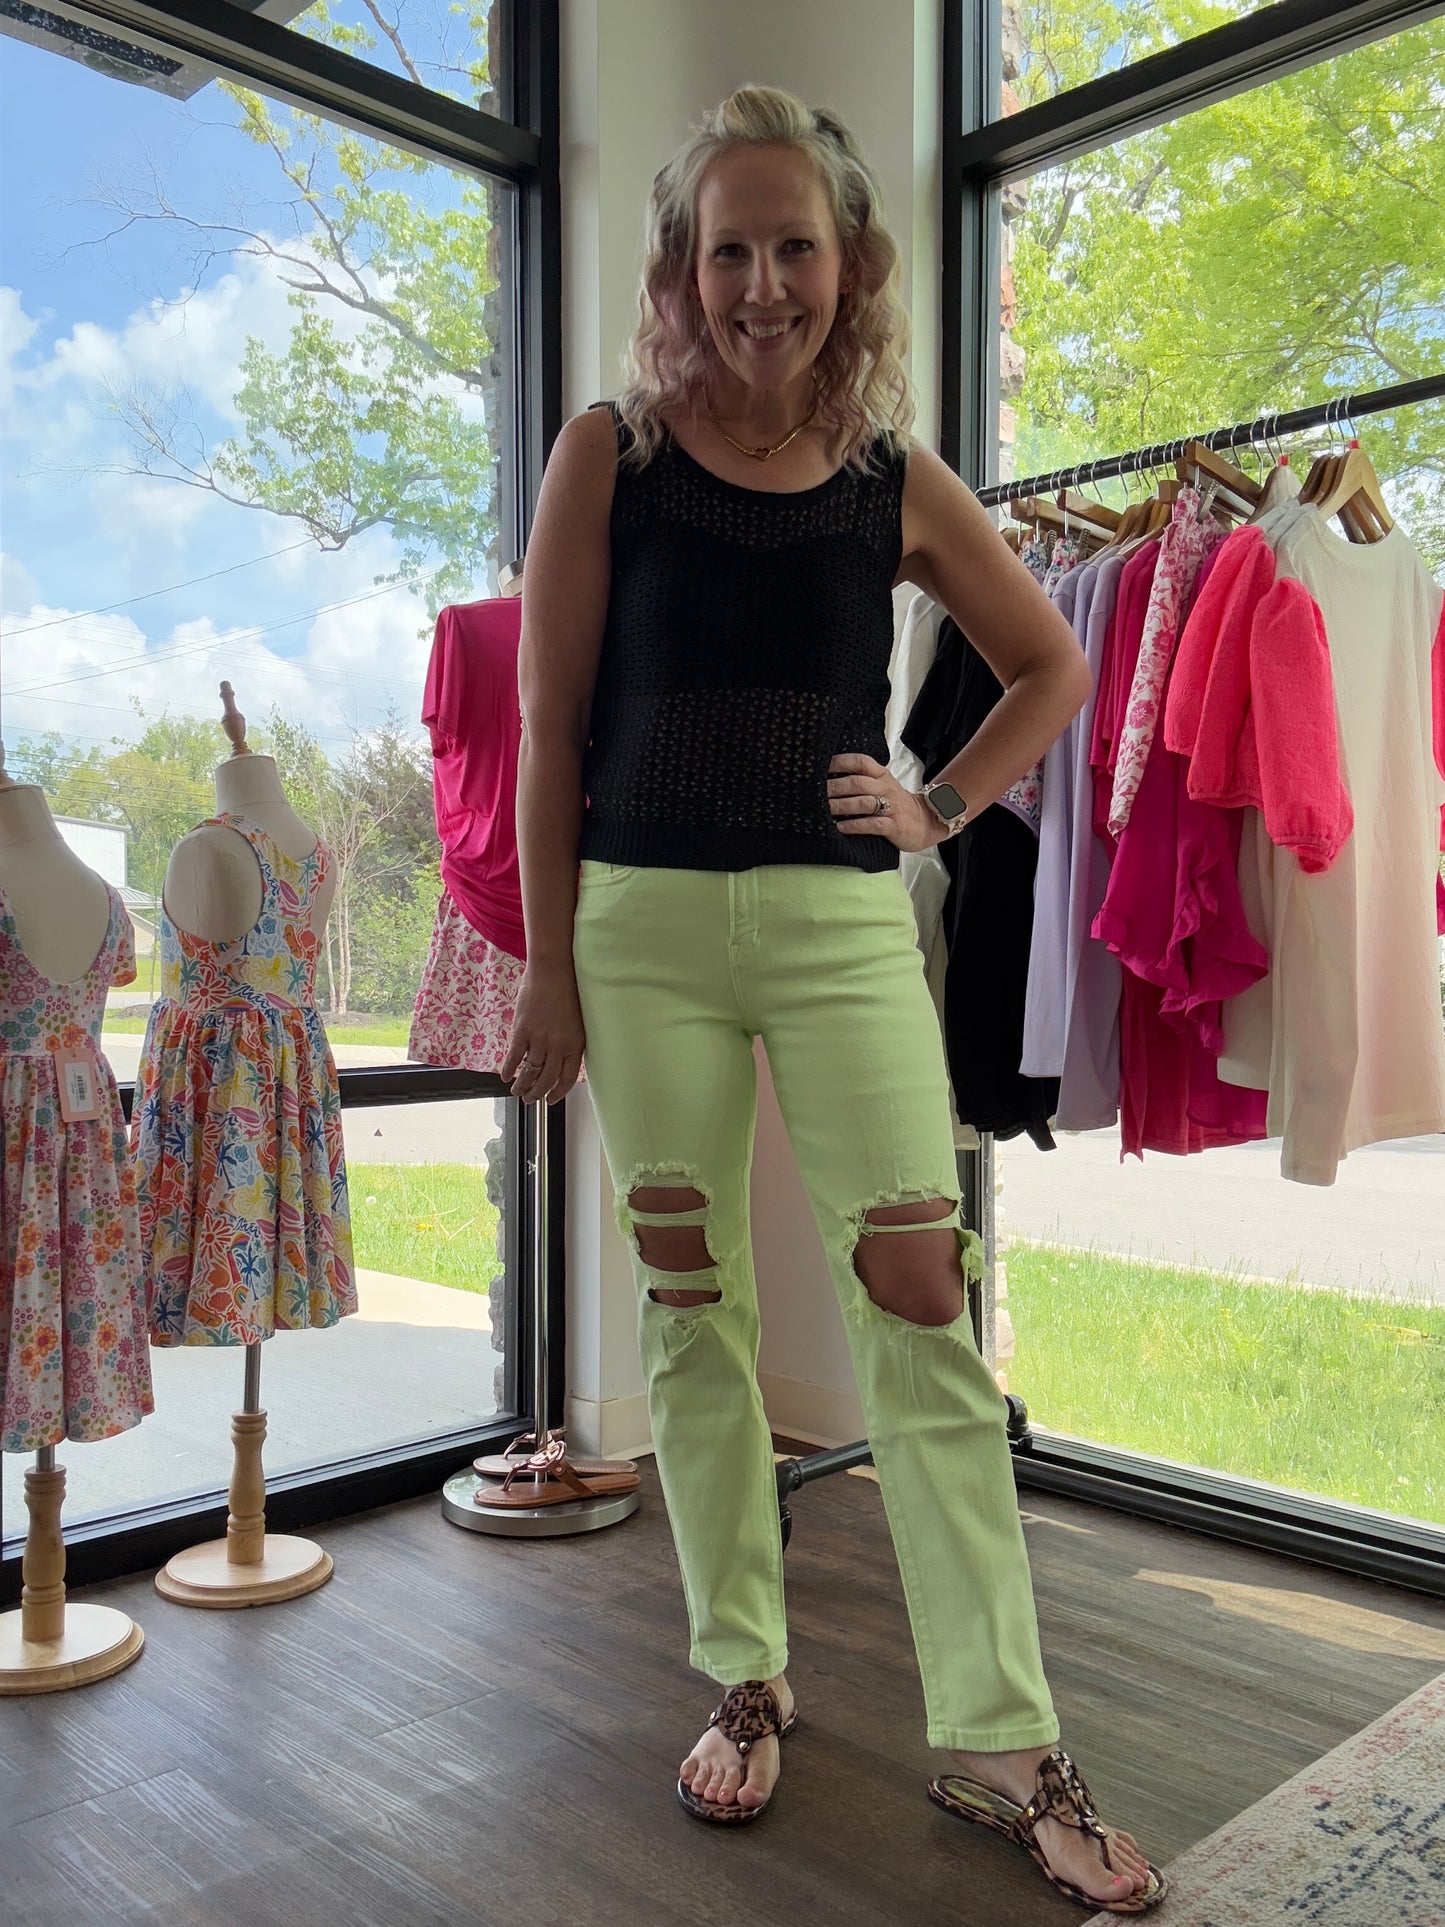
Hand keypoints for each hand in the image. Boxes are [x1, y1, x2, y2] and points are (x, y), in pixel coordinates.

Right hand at [500, 964, 585, 1103]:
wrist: (553, 970)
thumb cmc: (569, 990)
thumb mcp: (578, 1020)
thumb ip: (570, 1041)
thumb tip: (561, 1058)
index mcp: (575, 1044)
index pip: (567, 1078)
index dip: (558, 1092)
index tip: (552, 1099)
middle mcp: (558, 1046)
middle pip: (546, 1079)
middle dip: (537, 1093)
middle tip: (531, 1100)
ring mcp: (539, 1040)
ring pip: (529, 1072)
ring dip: (522, 1085)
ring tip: (517, 1092)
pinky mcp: (522, 1031)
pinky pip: (514, 1057)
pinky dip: (509, 1069)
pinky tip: (505, 1076)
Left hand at [828, 753, 941, 853]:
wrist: (928, 821)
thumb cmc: (898, 804)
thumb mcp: (884, 786)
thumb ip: (863, 780)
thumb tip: (829, 779)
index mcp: (882, 775)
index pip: (861, 762)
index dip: (840, 762)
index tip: (821, 767)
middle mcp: (886, 788)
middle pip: (858, 783)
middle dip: (834, 787)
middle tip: (815, 792)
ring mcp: (891, 807)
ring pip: (863, 803)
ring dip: (841, 806)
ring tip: (824, 809)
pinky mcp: (894, 825)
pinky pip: (872, 824)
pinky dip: (855, 825)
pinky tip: (840, 827)